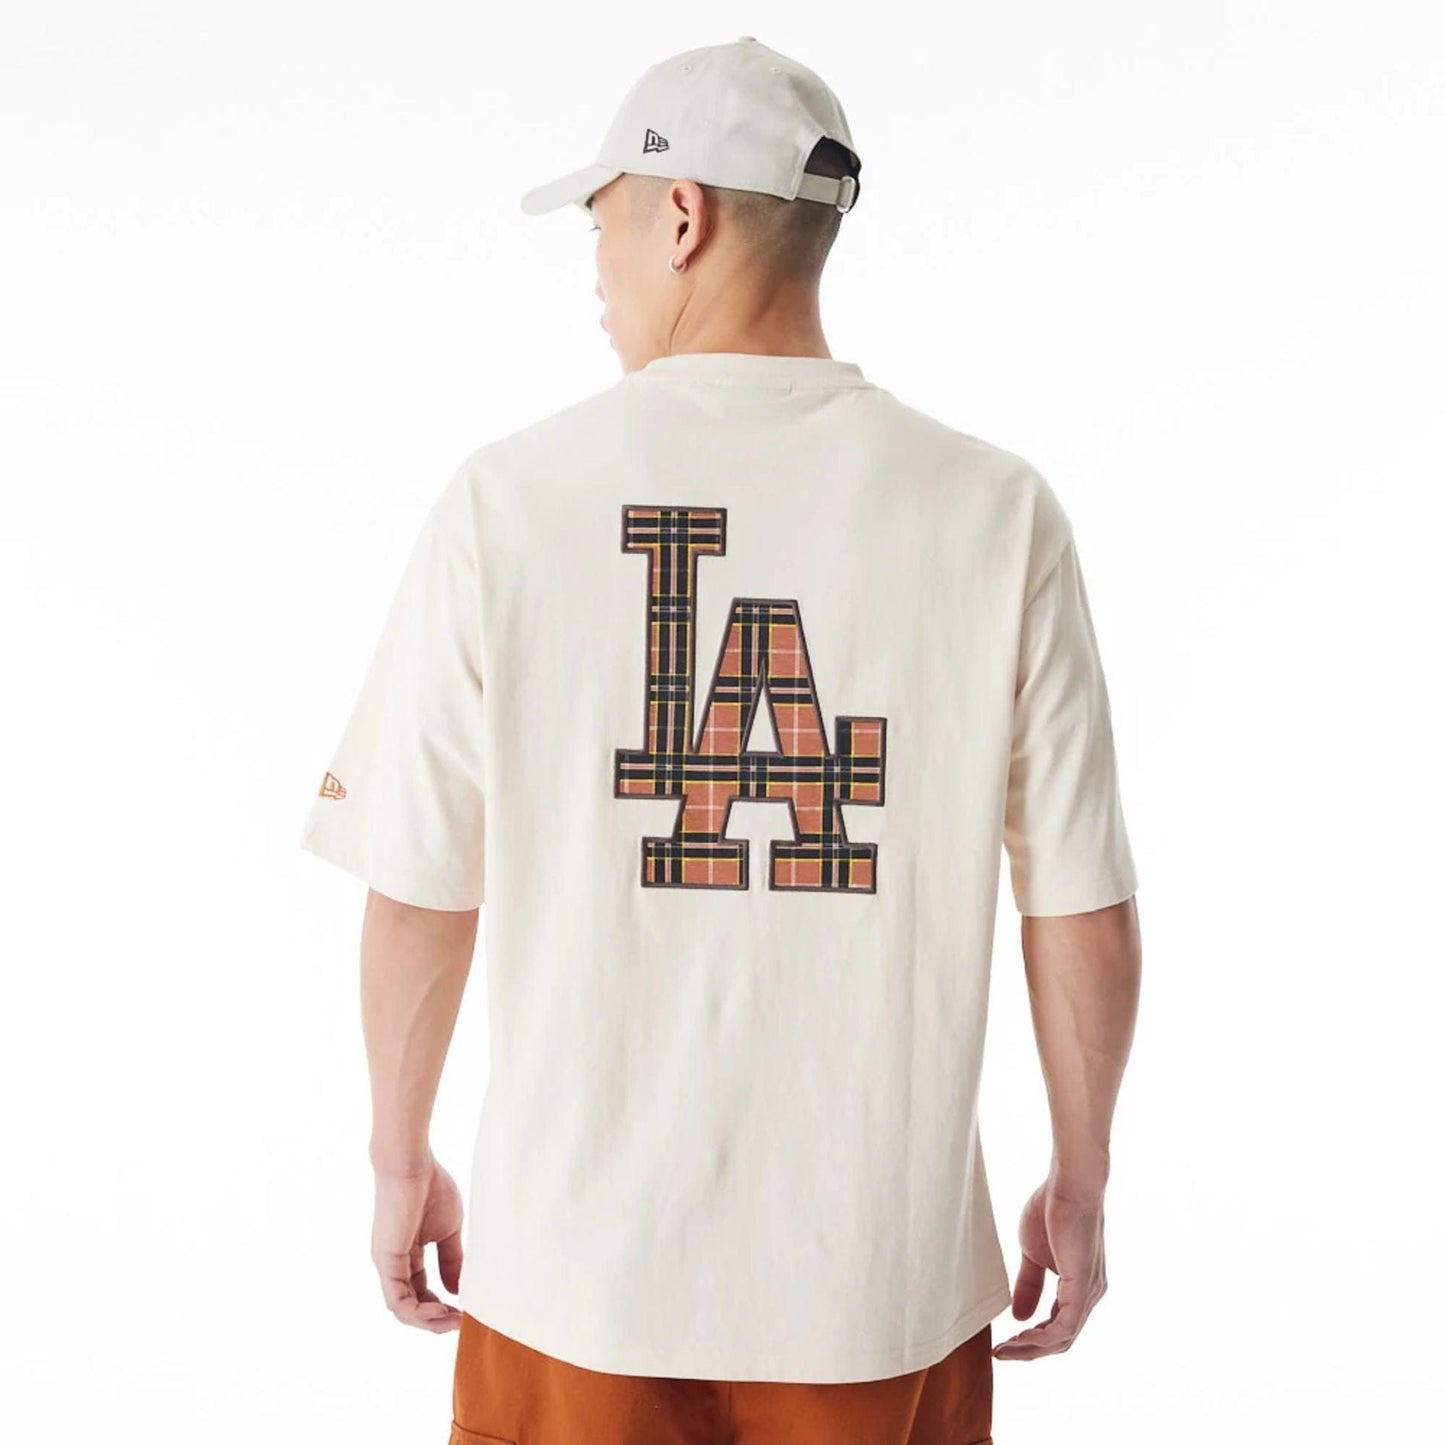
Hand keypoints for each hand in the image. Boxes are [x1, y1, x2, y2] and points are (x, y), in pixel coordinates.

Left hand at [370, 1151, 464, 1331]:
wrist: (412, 1164)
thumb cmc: (430, 1188)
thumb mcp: (448, 1231)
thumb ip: (451, 1260)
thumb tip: (456, 1290)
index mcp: (407, 1255)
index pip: (421, 1291)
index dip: (441, 1306)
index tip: (465, 1311)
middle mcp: (393, 1264)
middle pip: (411, 1306)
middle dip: (436, 1319)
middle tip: (460, 1323)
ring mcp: (387, 1265)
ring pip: (402, 1309)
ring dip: (428, 1321)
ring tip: (453, 1321)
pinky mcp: (386, 1262)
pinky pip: (397, 1300)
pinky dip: (418, 1313)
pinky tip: (440, 1311)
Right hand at [993, 1177, 1106, 1360]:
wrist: (1069, 1184)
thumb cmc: (1052, 1209)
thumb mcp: (1033, 1254)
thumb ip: (1029, 1285)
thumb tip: (1018, 1316)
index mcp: (1079, 1287)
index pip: (1058, 1327)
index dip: (1030, 1339)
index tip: (1003, 1342)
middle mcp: (1090, 1295)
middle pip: (1061, 1340)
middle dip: (1028, 1350)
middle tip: (1000, 1353)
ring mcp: (1090, 1294)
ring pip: (1063, 1339)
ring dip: (1031, 1349)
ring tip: (1004, 1349)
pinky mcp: (1083, 1288)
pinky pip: (1064, 1328)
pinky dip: (1040, 1339)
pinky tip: (1018, 1337)